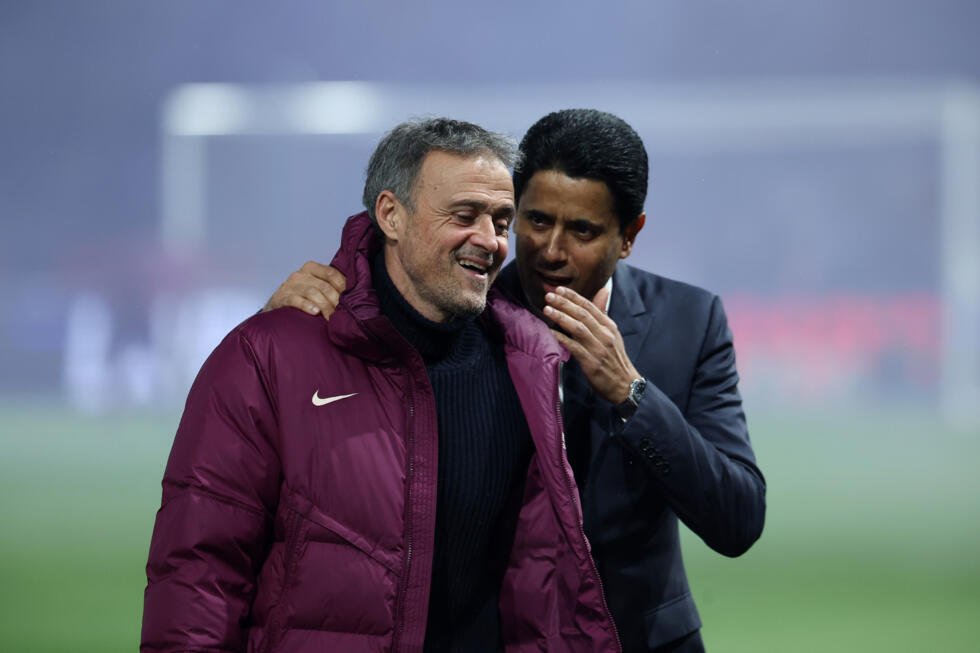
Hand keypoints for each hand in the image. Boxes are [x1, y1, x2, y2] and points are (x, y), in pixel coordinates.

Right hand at [263, 261, 346, 319]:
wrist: (277, 306)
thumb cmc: (302, 297)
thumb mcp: (315, 287)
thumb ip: (330, 286)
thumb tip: (354, 294)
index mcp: (311, 268)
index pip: (331, 273)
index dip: (343, 286)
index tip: (352, 298)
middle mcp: (300, 274)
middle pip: (324, 286)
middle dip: (336, 300)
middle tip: (344, 313)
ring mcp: (290, 285)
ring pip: (312, 293)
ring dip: (325, 306)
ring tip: (332, 317)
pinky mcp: (281, 297)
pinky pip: (296, 300)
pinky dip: (307, 306)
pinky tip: (315, 312)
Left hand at [543, 285, 639, 403]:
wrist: (625, 385)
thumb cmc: (615, 358)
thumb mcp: (612, 333)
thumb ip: (602, 313)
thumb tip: (602, 291)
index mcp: (609, 326)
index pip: (590, 306)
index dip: (574, 296)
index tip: (559, 289)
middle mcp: (605, 335)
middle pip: (582, 315)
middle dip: (564, 303)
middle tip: (549, 296)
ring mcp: (598, 349)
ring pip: (578, 328)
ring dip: (561, 317)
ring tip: (547, 309)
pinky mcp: (592, 363)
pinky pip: (575, 348)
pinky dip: (563, 338)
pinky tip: (551, 332)